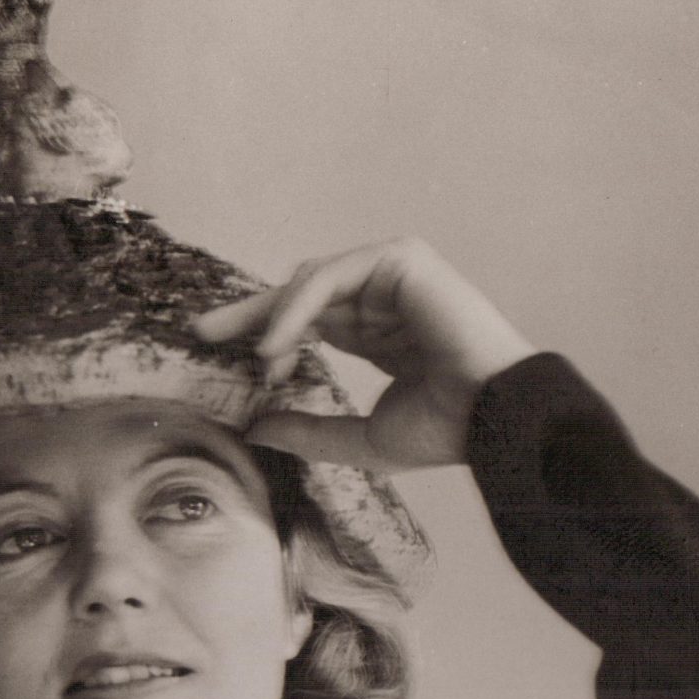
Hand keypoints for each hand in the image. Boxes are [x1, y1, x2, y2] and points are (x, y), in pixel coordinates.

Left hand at [193, 237, 534, 475]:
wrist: (496, 420)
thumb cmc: (445, 432)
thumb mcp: (360, 438)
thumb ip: (308, 430)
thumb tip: (254, 428)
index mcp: (380, 335)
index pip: (310, 324)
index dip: (267, 338)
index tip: (229, 364)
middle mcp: (385, 301)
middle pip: (302, 296)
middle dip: (250, 313)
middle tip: (202, 331)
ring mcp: (395, 276)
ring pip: (311, 282)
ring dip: (269, 314)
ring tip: (241, 350)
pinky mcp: (402, 260)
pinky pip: (331, 276)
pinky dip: (296, 308)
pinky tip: (274, 345)